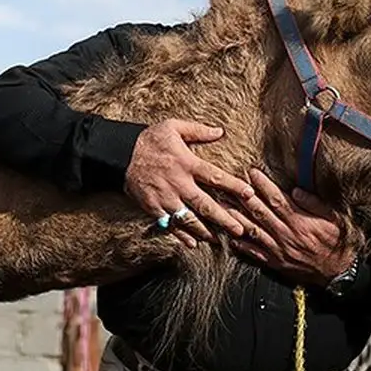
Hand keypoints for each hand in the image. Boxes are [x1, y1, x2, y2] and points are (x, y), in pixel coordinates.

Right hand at [124, 119, 256, 247]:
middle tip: (240, 229)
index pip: (215, 176)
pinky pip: (169, 225)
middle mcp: (178, 183)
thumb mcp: (173, 127)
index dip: (233, 186)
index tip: (250, 194)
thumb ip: (198, 130)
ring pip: (189, 219)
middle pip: (205, 204)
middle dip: (224, 218)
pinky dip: (181, 235)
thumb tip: (220, 131)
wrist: (120, 154)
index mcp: (186, 163)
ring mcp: (165, 198)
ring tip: (219, 240)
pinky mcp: (153, 207)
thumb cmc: (150, 139)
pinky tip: (192, 243)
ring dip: (205, 231)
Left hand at [226, 168, 355, 286]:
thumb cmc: (337, 242)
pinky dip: (241, 245)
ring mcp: (279, 250)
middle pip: (260, 213)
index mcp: (301, 222)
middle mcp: (286, 235)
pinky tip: (229, 236)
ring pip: (253, 231)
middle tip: (230, 183)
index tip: (252, 172)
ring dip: (236, 218)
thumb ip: (314, 204)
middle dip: (244, 196)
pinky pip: (254, 253)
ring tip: (222, 205)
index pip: (278, 200)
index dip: (263, 185)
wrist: (338, 273)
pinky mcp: (275, 262)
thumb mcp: (334, 219)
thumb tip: (296, 190)